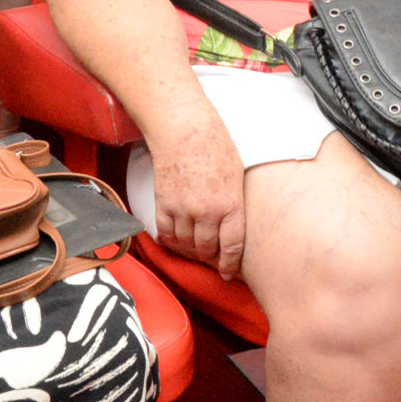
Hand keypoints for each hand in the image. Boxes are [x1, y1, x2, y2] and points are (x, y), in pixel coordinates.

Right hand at [147, 121, 247, 280]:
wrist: (183, 129)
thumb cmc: (214, 144)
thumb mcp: (237, 174)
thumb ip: (234, 202)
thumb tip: (232, 224)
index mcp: (230, 204)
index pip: (232, 246)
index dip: (229, 264)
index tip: (227, 272)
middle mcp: (207, 212)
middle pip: (208, 248)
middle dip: (210, 257)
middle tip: (211, 258)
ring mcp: (184, 209)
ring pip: (186, 244)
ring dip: (190, 249)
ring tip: (194, 247)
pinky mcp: (164, 203)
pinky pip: (166, 233)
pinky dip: (170, 241)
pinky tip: (174, 240)